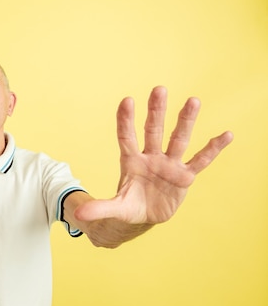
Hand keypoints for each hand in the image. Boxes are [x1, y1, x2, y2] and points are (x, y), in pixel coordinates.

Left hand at [74, 86, 232, 225]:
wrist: (144, 217)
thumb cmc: (128, 206)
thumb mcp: (114, 208)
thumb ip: (99, 208)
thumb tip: (78, 216)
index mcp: (130, 161)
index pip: (126, 136)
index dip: (125, 120)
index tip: (127, 100)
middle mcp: (150, 157)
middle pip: (153, 130)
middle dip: (156, 111)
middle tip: (159, 88)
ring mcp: (168, 165)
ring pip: (177, 139)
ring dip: (185, 121)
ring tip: (193, 100)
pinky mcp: (184, 177)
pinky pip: (201, 161)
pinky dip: (213, 149)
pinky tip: (226, 134)